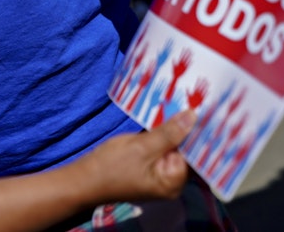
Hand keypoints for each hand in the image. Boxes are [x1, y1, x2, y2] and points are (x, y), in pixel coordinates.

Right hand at [75, 110, 194, 203]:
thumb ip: (169, 133)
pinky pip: (161, 149)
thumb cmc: (111, 165)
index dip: (195, 130)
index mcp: (174, 182)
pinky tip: (163, 118)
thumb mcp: (141, 147)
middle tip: (189, 101)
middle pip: (183, 150)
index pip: (193, 153)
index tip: (199, 107)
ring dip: (171, 129)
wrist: (84, 178)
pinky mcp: (149, 167)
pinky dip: (161, 135)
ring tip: (180, 105)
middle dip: (183, 128)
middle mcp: (171, 182)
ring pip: (171, 147)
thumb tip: (193, 116)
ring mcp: (159, 175)